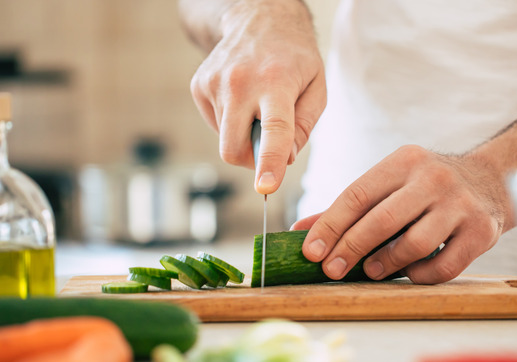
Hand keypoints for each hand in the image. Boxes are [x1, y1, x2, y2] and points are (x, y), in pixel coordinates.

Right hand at [190, 1, 325, 193]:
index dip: (269, 163)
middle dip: (250, 161)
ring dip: (244, 134)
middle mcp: (240, 82)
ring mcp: (214, 83)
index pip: (272, 130)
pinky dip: (231, 122)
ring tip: (257, 105)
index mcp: (276, 82)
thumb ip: (305, 128)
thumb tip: (286, 159)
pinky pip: (215, 125)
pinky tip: (242, 99)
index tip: (266, 187)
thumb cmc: (294, 58)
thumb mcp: (316, 87)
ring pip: (225, 139)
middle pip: (234, 147)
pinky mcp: (199, 86)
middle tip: (268, 149)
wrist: (259, 19)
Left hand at [294, 145, 509, 283]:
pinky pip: (444, 266)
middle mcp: (434, 178)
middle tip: (331, 270)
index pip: (357, 194)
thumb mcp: (390, 184)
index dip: (330, 226)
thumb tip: (299, 233)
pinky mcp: (481, 231)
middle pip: (382, 220)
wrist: (491, 180)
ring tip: (372, 271)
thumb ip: (348, 208)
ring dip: (386, 264)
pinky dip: (420, 275)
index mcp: (404, 161)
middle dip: (350, 249)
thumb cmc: (426, 188)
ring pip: (414, 245)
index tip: (310, 251)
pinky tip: (409, 272)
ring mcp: (461, 205)